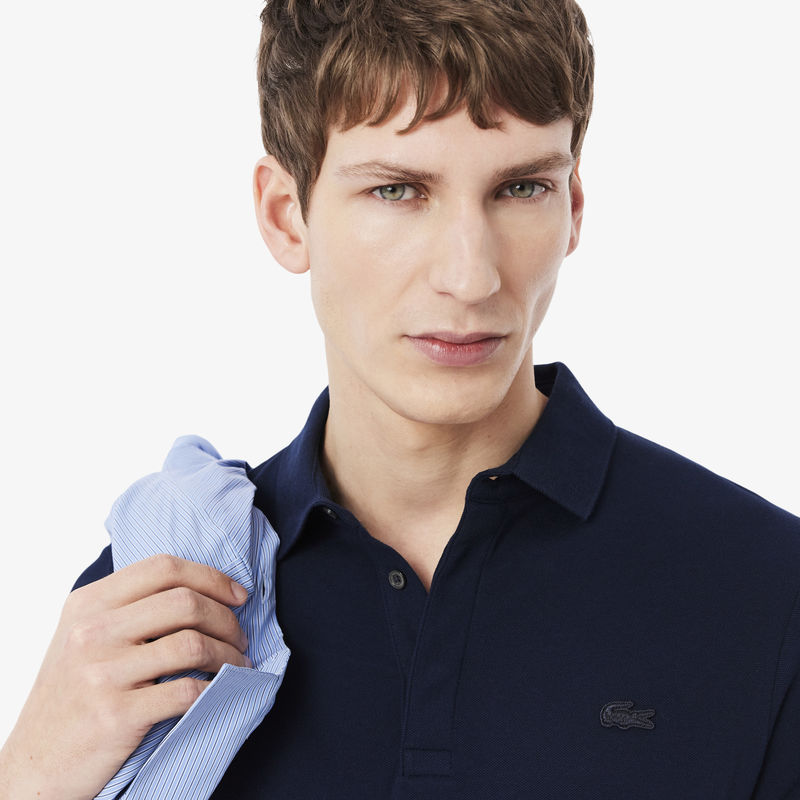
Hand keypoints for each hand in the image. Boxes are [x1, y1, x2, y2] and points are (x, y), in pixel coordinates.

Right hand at [0, 554, 249, 799]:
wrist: (35, 764)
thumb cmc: (70, 695)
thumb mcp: (83, 635)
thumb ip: (128, 606)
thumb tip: (200, 587)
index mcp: (88, 603)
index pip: (163, 568)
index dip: (211, 577)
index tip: (238, 595)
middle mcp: (92, 632)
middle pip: (184, 602)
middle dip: (226, 618)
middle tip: (240, 635)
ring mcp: (102, 673)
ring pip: (192, 644)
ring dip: (228, 653)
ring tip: (237, 661)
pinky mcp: (116, 715)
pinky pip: (185, 691)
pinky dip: (214, 688)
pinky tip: (219, 688)